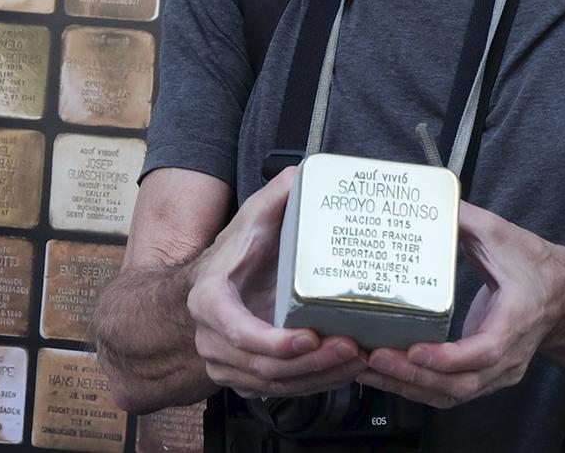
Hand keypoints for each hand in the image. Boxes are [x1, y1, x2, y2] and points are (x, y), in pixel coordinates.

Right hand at [185, 166, 369, 397]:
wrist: (207, 290)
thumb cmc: (233, 256)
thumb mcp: (251, 220)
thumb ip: (275, 198)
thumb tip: (302, 173)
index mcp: (210, 301)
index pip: (237, 330)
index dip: (273, 341)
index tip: (307, 338)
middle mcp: (214, 340)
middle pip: (264, 366)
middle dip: (312, 362)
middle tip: (351, 347)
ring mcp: (227, 364)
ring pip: (275, 384)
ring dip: (319, 376)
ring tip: (356, 359)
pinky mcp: (246, 378)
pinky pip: (281, 391)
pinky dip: (314, 384)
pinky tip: (344, 372)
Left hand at [358, 201, 564, 408]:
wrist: (561, 296)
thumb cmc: (535, 267)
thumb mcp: (502, 235)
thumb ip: (465, 219)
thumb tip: (430, 202)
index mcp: (516, 319)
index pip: (485, 350)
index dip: (448, 357)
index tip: (415, 350)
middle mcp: (508, 356)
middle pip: (460, 383)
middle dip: (414, 376)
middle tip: (375, 359)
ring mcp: (497, 373)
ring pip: (451, 395)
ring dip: (408, 386)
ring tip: (369, 369)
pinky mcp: (484, 377)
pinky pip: (448, 393)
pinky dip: (416, 387)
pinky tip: (387, 376)